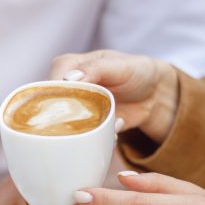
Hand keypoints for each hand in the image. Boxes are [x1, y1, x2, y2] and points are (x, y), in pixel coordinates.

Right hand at [49, 49, 178, 142]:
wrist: (154, 94)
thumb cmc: (136, 71)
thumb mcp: (119, 66)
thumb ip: (94, 69)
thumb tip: (67, 78)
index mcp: (68, 66)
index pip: (50, 83)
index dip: (55, 98)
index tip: (70, 109)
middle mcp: (67, 88)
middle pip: (52, 108)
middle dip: (69, 120)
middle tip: (91, 122)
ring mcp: (75, 109)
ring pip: (65, 126)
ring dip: (85, 132)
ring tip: (109, 124)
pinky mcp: (86, 126)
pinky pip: (82, 137)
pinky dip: (96, 139)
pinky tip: (114, 130)